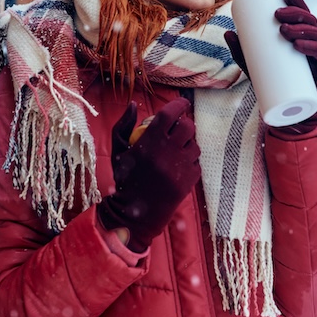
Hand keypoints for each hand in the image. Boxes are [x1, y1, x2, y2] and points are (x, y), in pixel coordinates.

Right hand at [97, 98, 201, 251]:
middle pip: (187, 126)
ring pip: (195, 145)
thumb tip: (133, 104)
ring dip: (188, 145)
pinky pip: (197, 163)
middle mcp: (167, 153)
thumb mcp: (119, 151)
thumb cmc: (126, 178)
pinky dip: (190, 162)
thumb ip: (124, 125)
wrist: (134, 212)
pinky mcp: (189, 181)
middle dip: (185, 124)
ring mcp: (180, 167)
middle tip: (179, 128)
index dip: (178, 104)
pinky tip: (178, 167)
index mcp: (149, 142)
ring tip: (177, 151)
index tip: (181, 103)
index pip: (170, 114)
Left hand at [224, 0, 316, 134]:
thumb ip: (243, 53)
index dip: (297, 1)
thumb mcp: (256, 69)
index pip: (304, 16)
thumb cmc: (277, 89)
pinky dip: (312, 50)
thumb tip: (228, 32)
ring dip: (302, 29)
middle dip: (296, 13)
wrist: (294, 119)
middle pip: (312, 22)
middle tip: (276, 14)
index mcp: (304, 40)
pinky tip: (299, 46)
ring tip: (283, 30)